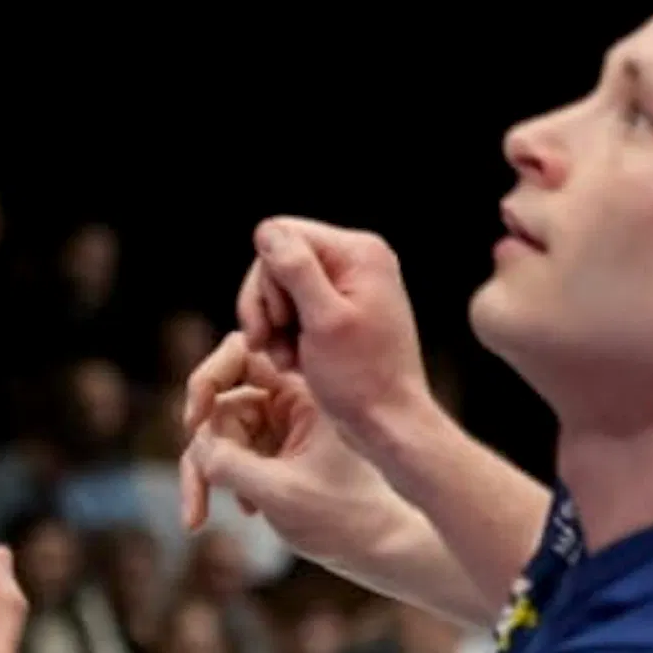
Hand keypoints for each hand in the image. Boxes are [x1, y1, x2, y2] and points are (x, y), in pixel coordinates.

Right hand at [178, 332, 415, 569]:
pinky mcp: (276, 456)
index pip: (241, 357)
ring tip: (197, 518)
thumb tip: (196, 444)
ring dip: (205, 474)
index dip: (208, 380)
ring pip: (220, 436)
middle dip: (205, 445)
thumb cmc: (346, 516)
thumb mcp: (279, 490)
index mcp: (304, 393)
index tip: (196, 419)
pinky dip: (223, 484)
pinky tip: (243, 511)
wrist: (385, 547)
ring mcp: (283, 431)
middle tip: (201, 478)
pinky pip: (231, 458)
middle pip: (222, 403)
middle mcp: (292, 405)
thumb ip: (228, 463)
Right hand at [231, 218, 429, 463]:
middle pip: (275, 261)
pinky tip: (293, 360)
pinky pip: (289, 307)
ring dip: (271, 325)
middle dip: (265, 305)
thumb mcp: (323, 320)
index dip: (267, 279)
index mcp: (359, 252)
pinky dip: (282, 336)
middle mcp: (356, 260)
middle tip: (270, 345)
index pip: (282, 236)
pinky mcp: (337, 309)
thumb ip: (296, 270)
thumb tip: (267, 230)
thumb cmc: (361, 377)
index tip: (278, 323)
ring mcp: (347, 285)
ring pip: (276, 287)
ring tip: (284, 359)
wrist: (387, 421)